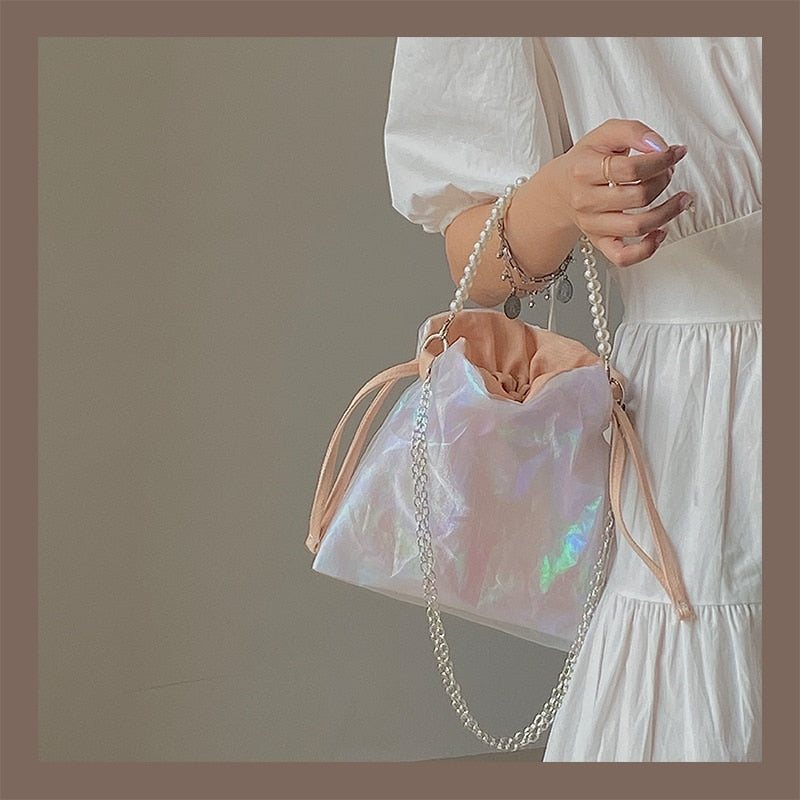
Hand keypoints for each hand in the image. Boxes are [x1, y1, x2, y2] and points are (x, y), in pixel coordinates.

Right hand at [545, 118, 692, 266]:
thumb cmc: (587, 161)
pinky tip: (660, 232)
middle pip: (638, 196)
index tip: (674, 152)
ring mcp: (593, 225)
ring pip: (637, 226)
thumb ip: (634, 132)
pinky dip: (646, 249)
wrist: (561, 190)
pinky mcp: (600, 242)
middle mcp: (585, 200)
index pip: (631, 169)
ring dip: (668, 212)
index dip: (661, 160)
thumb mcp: (605, 134)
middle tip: (669, 171)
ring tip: (682, 199)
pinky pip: (623, 257)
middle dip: (663, 181)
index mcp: (584, 171)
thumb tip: (659, 147)